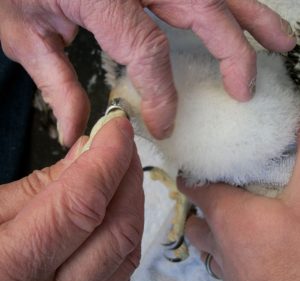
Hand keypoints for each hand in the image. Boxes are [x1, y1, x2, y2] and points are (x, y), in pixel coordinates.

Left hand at [0, 1, 295, 143]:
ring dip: (251, 16)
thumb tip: (76, 133)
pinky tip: (244, 14)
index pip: (149, 51)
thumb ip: (56, 85)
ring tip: (280, 43)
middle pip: (202, 10)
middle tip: (245, 90)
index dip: (163, 94)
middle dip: (231, 53)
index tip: (164, 125)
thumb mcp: (22, 34)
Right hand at [0, 117, 143, 280]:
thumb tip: (89, 151)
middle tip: (123, 146)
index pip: (82, 202)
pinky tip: (117, 207)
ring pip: (128, 251)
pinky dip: (126, 231)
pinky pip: (122, 268)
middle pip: (118, 229)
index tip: (118, 127)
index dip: (108, 157)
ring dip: (133, 202)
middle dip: (129, 177)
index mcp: (7, 273)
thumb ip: (41, 185)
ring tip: (122, 171)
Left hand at [178, 146, 299, 280]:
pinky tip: (245, 252)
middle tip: (213, 198)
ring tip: (226, 223)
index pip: (193, 189)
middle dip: (198, 210)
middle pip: (193, 222)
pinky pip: (220, 264)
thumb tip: (297, 127)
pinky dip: (225, 254)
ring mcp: (224, 266)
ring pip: (204, 245)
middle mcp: (217, 240)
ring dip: (209, 233)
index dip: (188, 177)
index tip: (188, 169)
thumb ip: (299, 164)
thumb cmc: (295, 254)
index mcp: (225, 213)